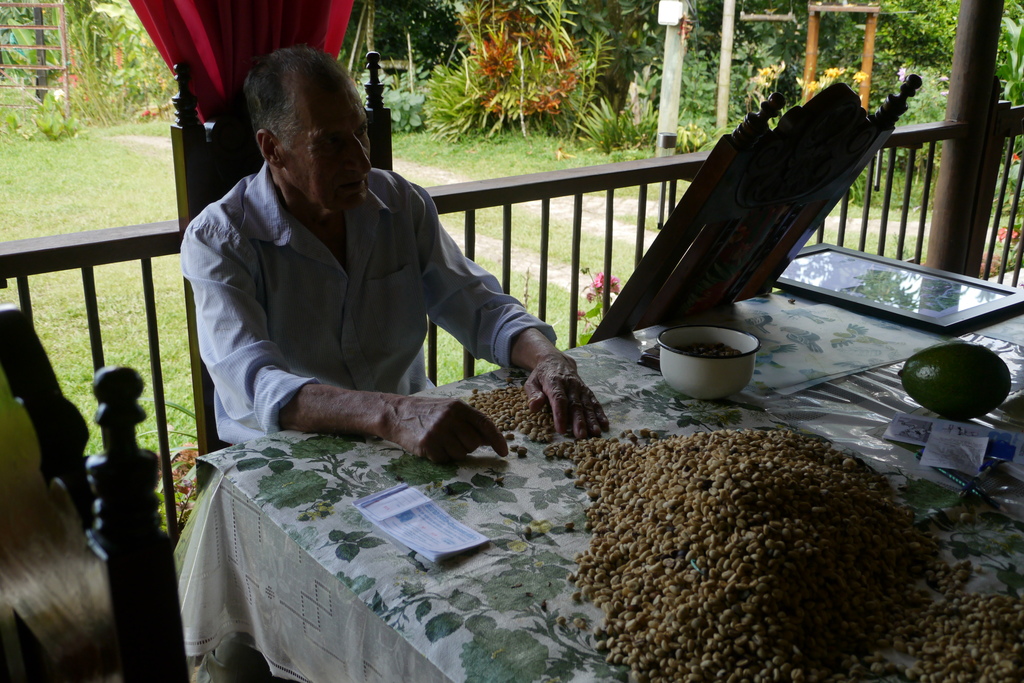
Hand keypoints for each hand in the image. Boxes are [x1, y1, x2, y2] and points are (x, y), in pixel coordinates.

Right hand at [386, 395, 507, 462]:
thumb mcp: (450, 410)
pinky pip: (444, 460)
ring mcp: (438, 431)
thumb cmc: (428, 412)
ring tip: (440, 441)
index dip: (497, 440)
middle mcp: (450, 418)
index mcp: (458, 407)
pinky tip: (431, 446)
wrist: (397, 414)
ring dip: (453, 452)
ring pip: (460, 455)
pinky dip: (440, 457)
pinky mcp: (427, 444)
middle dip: (467, 446)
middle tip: (453, 439)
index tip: (504, 452)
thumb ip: (471, 422)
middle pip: (474, 444)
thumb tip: (493, 440)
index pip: (485, 424)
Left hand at [523, 353, 607, 438]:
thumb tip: (534, 407)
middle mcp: (570, 384)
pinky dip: (599, 413)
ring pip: (586, 404)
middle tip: (581, 435)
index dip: (560, 415)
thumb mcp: (531, 382)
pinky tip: (604, 424)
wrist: (556, 361)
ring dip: (591, 419)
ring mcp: (580, 387)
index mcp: (554, 382)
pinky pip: (594, 402)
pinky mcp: (587, 391)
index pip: (559, 399)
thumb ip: (533, 394)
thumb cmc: (541, 376)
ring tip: (595, 433)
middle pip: (575, 404)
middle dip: (579, 420)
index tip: (561, 429)